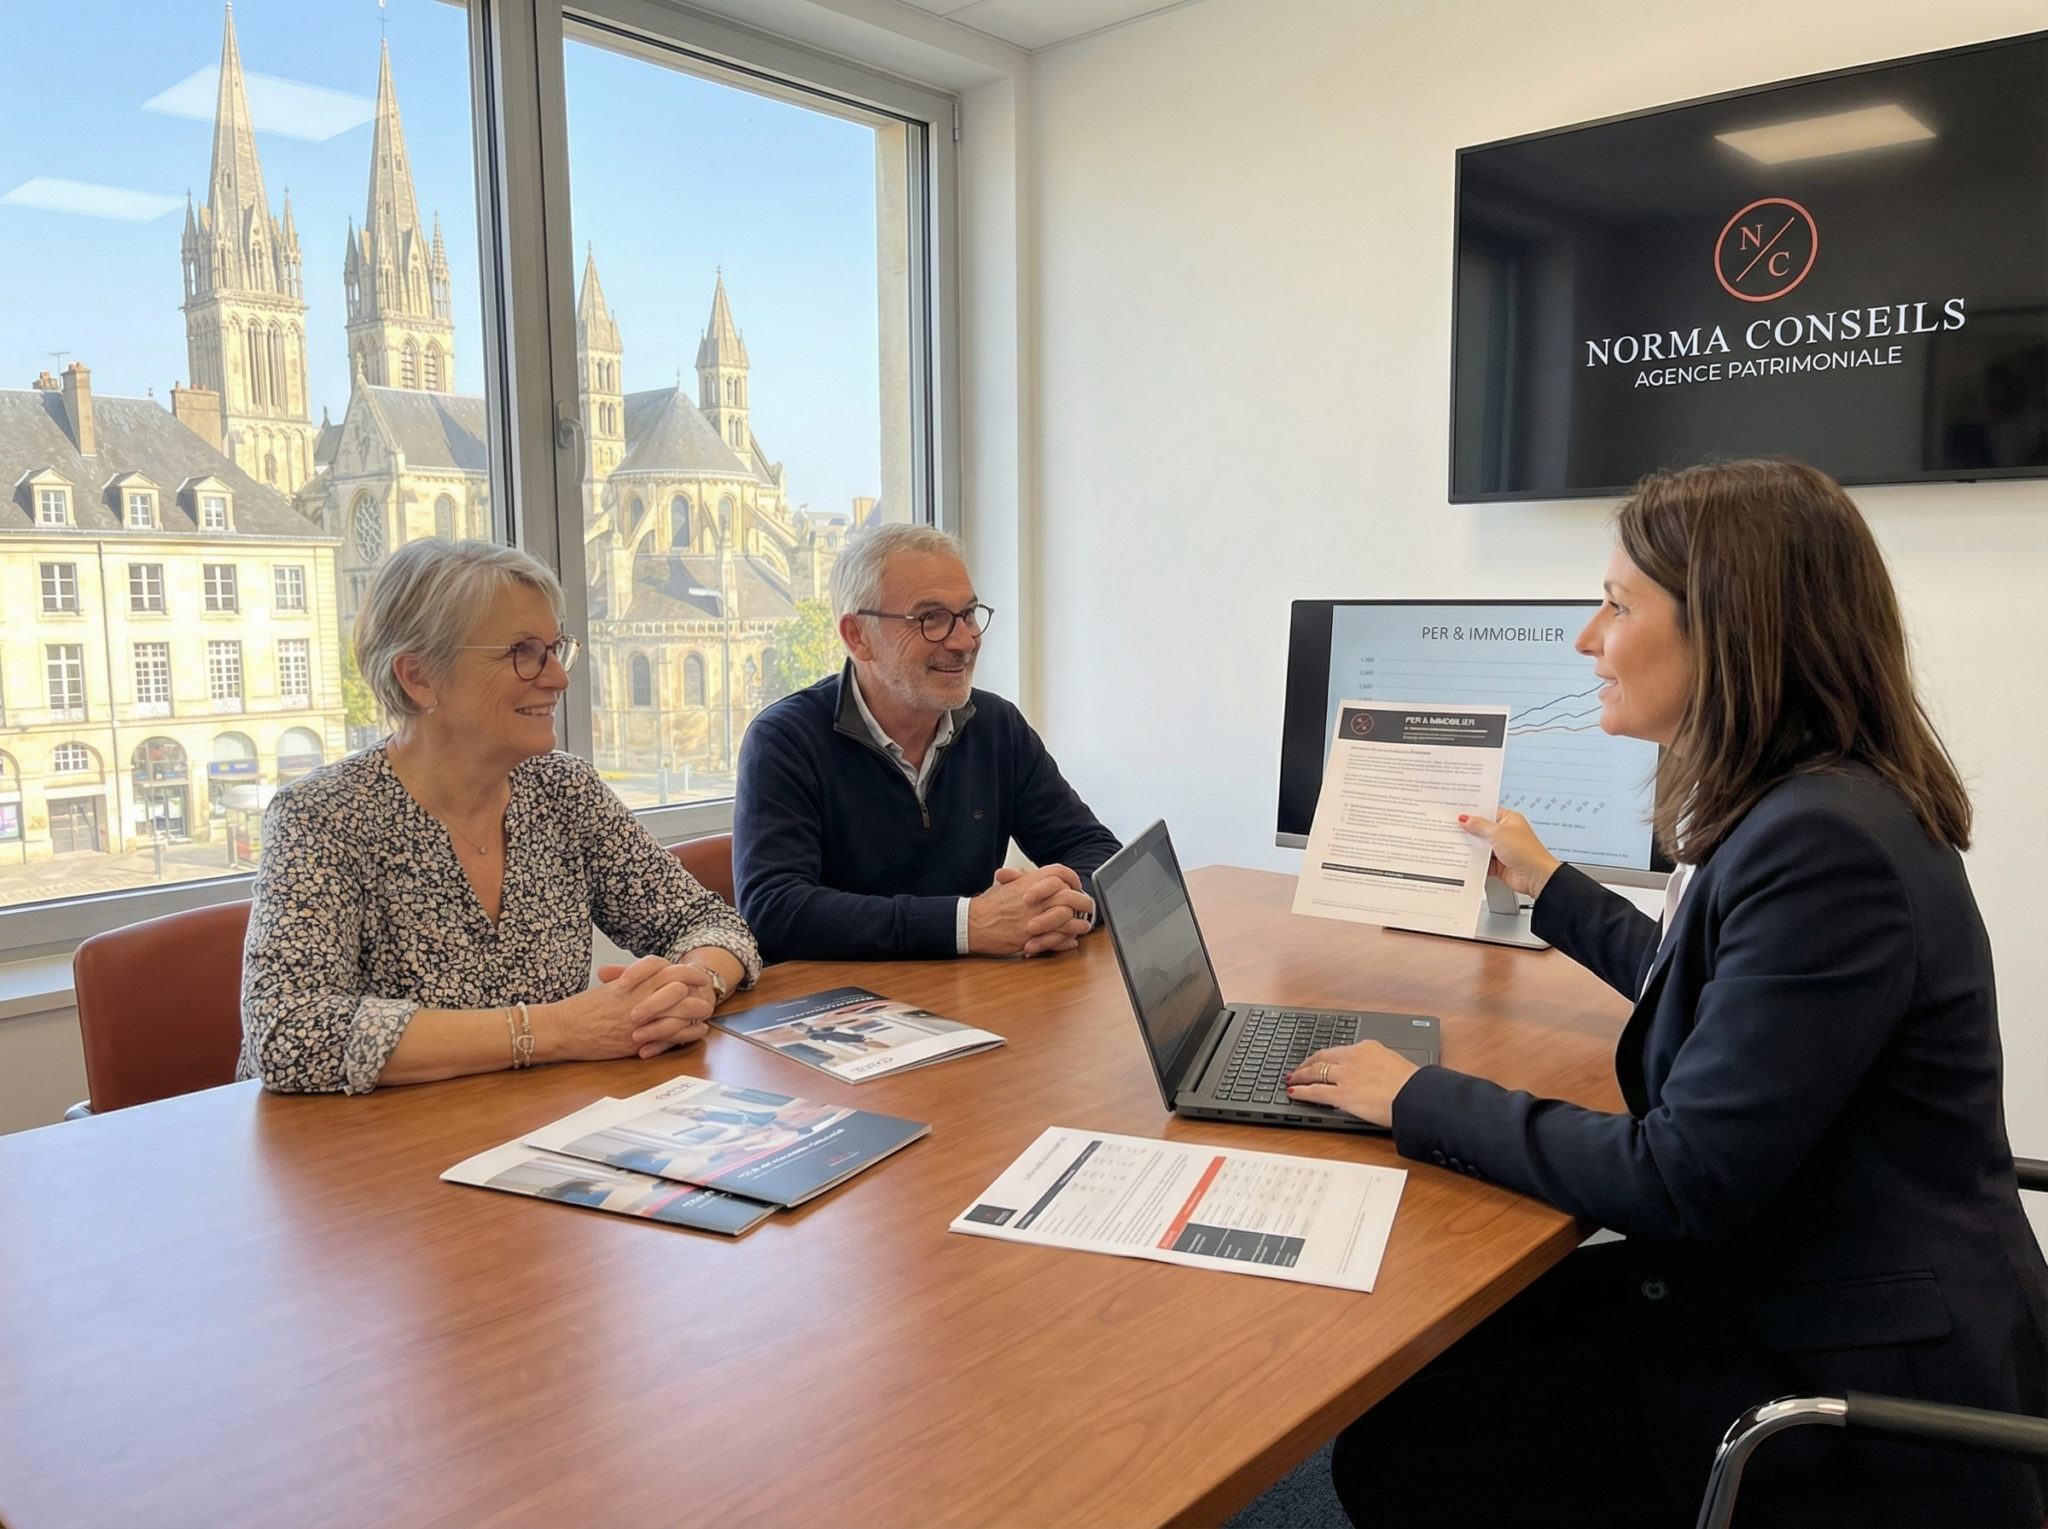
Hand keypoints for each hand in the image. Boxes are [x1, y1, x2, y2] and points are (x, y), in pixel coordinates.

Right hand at [543, 955, 716, 1061]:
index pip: (667, 967)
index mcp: (632, 981)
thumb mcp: (608, 989)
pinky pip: (674, 1034)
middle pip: (681, 984)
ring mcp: (643, 1017)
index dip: (685, 970)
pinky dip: (689, 1032)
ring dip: (698, 1009)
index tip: (694, 974)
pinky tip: (697, 1031)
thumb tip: (643, 978)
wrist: (563, 1028)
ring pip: (683, 1008)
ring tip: (705, 1010)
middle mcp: (640, 995)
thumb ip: (628, 981)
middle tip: (706, 989)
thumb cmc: (580, 1010)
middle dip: (698, 986)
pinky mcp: (640, 1038)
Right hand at [969, 864, 1094, 956]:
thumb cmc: (987, 906)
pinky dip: (1068, 938)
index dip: (1072, 878)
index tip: (1076, 886)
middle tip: (1087, 907)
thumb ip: (1021, 879)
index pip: (1060, 873)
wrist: (971, 923)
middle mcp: (1034, 897)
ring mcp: (1034, 916)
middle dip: (1083, 901)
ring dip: (1079, 922)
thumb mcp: (1005, 886)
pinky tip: (1072, 939)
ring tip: (1083, 925)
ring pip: (1067, 917)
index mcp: (1029, 882)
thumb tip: (1029, 874)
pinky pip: (1057, 936)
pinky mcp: (1031, 935)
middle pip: (1069, 894)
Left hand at [1284, 1040, 1419, 1128]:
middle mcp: (1353, 1057)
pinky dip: (1301, 1091)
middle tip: (1298, 1068)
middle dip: (1307, 1063)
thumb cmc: (1413, 1085)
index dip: (1325, 1057)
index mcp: (1368, 1048)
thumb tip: (1378, 1075)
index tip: (1320, 1060)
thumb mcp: (1395, 1065)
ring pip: (1315, 1072)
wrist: (1416, 1096)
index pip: (1339, 1051)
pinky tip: (1294, 1092)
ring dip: (1300, 1076)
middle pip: (1322, 1057)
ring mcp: (1346, 1075)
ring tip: (1291, 1079)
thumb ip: (1381, 1066)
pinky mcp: (1342, 1094)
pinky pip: (1315, 1091)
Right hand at [1459, 808, 1562, 899]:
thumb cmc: (1526, 851)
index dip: (1473, 813)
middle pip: (1482, 830)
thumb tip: (1465, 818)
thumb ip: (1479, 825)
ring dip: (1471, 848)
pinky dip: (1474, 862)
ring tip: (1456, 844)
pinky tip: (1465, 860)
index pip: (1487, 813)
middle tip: (1452, 829)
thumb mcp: (1498, 832)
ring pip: (1481, 847)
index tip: (1458, 812)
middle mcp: (1506, 834)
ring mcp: (1502, 849)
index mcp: (1509, 820)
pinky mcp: (1499, 864)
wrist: (1536, 877)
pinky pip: (1482, 862)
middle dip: (1469, 831)